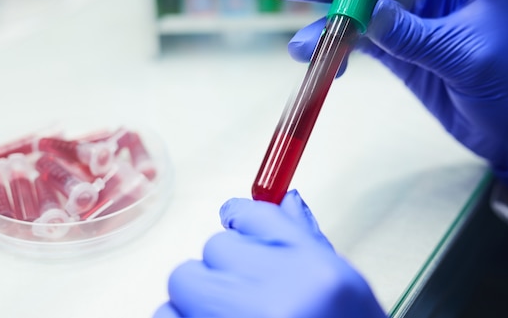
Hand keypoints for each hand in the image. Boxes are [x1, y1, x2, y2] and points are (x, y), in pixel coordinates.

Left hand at [153, 190, 386, 317]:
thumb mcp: (342, 293)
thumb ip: (309, 243)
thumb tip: (285, 200)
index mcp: (316, 275)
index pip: (258, 215)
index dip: (242, 217)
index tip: (235, 222)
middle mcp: (273, 298)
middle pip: (217, 247)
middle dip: (227, 267)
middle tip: (246, 295)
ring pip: (184, 281)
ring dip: (199, 298)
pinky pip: (165, 317)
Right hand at [263, 0, 507, 195]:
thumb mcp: (465, 56)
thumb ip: (413, 34)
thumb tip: (366, 12)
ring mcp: (412, 28)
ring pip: (360, 16)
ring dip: (326, 29)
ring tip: (298, 48)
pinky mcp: (403, 58)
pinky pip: (364, 47)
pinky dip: (341, 54)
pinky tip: (325, 66)